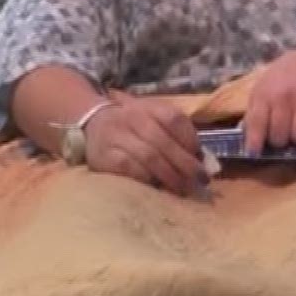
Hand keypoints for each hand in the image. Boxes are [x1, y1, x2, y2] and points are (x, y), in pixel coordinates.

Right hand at [83, 98, 204, 195]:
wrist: (91, 125)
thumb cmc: (133, 127)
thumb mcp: (153, 119)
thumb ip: (178, 136)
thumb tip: (204, 162)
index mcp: (148, 106)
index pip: (174, 119)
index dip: (191, 140)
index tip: (202, 159)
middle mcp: (132, 117)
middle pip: (163, 141)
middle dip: (185, 164)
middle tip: (201, 181)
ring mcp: (116, 136)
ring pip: (148, 156)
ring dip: (170, 175)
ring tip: (183, 189)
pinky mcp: (104, 156)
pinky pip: (129, 168)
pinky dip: (147, 178)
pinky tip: (157, 187)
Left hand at [243, 50, 295, 154]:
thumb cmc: (281, 81)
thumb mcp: (262, 91)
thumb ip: (256, 115)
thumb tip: (251, 144)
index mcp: (264, 93)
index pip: (257, 122)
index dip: (255, 142)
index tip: (254, 153)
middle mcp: (285, 94)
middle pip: (280, 135)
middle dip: (280, 142)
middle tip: (282, 138)